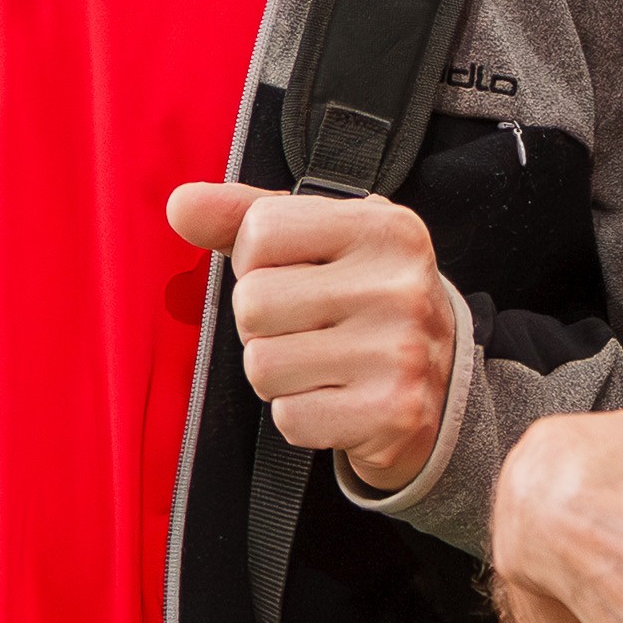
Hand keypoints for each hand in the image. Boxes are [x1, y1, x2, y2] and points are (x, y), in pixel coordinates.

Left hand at [169, 182, 456, 490]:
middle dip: (262, 325)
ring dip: (278, 374)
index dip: (256, 262)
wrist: (441, 386)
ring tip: (322, 364)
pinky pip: (289, 417)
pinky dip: (300, 416)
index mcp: (385, 226)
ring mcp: (401, 351)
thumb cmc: (362, 301)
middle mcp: (400, 284)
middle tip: (309, 329)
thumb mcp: (320, 242)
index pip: (260, 231)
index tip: (296, 275)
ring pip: (262, 364)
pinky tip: (337, 399)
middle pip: (253, 302)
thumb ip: (246, 215)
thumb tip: (180, 204)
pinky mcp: (393, 412)